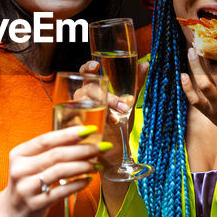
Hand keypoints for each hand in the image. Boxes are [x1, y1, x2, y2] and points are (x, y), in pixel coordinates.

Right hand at [0, 125, 104, 216]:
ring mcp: (26, 188)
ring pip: (60, 172)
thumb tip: (82, 136)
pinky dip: (77, 185)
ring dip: (83, 166)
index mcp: (19, 154)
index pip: (47, 139)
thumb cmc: (28, 182)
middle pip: (57, 154)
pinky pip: (61, 192)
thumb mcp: (31, 163)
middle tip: (102, 147)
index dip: (70, 134)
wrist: (11, 212)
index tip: (90, 130)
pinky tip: (88, 180)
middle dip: (83, 149)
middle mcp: (20, 169)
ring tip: (97, 165)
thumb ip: (51, 150)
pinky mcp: (35, 204)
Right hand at [81, 58, 148, 185]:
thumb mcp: (128, 102)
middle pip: (87, 91)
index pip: (84, 73)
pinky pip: (77, 123)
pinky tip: (103, 129)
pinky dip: (91, 125)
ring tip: (115, 120)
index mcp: (90, 90)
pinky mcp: (71, 130)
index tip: (95, 65)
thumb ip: (134, 82)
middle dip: (107, 97)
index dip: (87, 67)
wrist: (112, 153)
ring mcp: (74, 114)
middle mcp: (79, 100)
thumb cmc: (117, 124)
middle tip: (123, 107)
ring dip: (101, 111)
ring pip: (82, 105)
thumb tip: (145, 63)